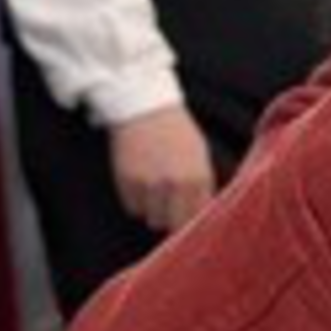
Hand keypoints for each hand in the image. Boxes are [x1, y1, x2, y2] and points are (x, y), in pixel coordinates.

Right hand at [108, 106, 217, 232]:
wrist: (144, 106)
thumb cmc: (176, 132)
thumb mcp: (200, 156)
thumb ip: (203, 187)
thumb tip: (201, 216)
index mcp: (198, 178)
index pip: (195, 218)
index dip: (188, 220)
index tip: (183, 216)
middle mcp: (175, 185)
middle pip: (171, 224)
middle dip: (170, 218)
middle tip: (167, 204)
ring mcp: (150, 184)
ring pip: (151, 218)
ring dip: (152, 209)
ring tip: (153, 187)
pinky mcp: (127, 182)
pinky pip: (132, 207)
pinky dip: (135, 200)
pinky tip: (139, 180)